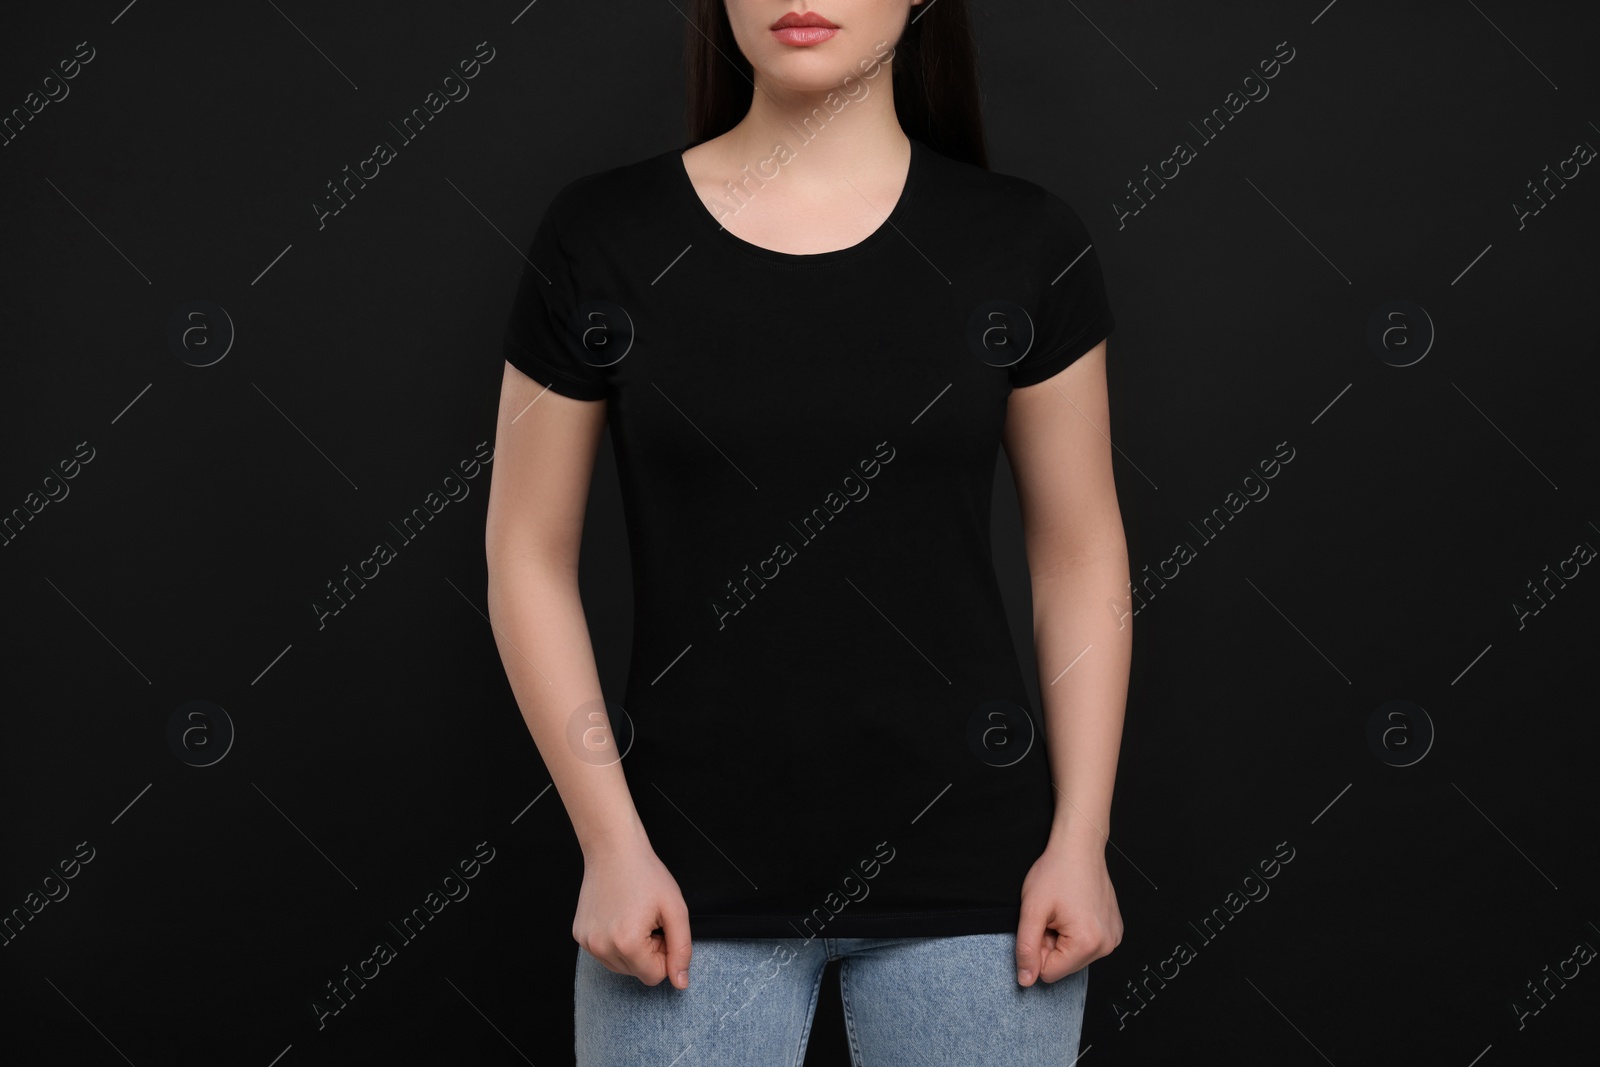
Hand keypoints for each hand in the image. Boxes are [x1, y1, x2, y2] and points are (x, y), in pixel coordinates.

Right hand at [573, 830, 692, 988]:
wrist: (614, 850)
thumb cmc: (646, 874)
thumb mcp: (675, 910)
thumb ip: (681, 950)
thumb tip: (680, 984)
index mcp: (627, 943)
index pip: (654, 976)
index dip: (664, 953)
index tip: (660, 928)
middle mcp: (601, 947)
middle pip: (636, 973)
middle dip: (648, 952)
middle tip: (647, 920)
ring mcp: (587, 942)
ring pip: (620, 966)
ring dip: (632, 948)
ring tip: (633, 917)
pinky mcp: (579, 935)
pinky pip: (605, 953)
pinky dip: (615, 941)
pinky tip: (618, 916)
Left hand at [1015, 839, 1122, 985]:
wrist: (1079, 848)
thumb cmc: (1056, 873)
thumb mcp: (1032, 910)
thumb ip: (1026, 948)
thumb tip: (1026, 981)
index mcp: (1087, 943)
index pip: (1049, 973)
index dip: (1037, 950)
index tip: (1042, 924)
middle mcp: (1106, 945)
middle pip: (1064, 967)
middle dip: (1051, 946)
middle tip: (1051, 917)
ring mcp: (1114, 938)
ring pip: (1074, 958)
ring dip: (1063, 940)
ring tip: (1063, 913)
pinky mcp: (1115, 931)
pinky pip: (1088, 947)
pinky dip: (1076, 934)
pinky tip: (1075, 911)